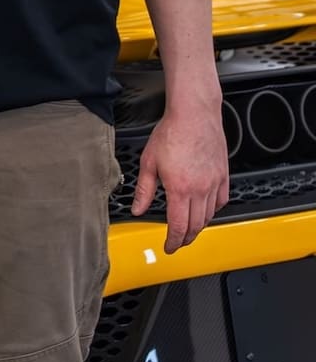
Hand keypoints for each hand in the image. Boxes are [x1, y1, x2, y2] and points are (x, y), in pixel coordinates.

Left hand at [131, 103, 229, 253]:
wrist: (194, 114)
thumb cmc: (171, 133)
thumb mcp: (149, 161)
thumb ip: (144, 190)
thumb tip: (138, 209)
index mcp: (179, 189)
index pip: (178, 226)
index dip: (173, 241)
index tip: (168, 247)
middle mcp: (200, 189)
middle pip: (196, 225)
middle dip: (186, 238)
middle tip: (178, 242)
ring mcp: (215, 183)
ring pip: (210, 215)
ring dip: (199, 226)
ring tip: (189, 228)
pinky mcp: (224, 175)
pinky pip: (222, 201)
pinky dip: (214, 210)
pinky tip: (206, 209)